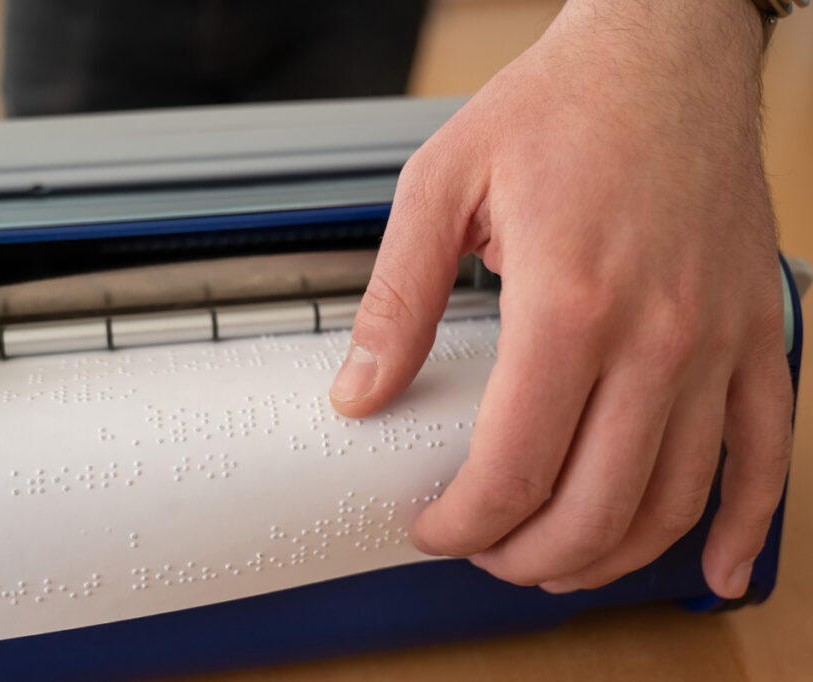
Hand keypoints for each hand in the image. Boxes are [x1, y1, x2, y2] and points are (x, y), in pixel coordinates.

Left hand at [329, 0, 793, 597]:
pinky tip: (717, 568)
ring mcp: (720, 339)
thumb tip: (359, 393)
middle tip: (484, 556)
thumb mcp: (442, 185)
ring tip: (558, 569)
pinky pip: (768, 451)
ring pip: (678, 498)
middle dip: (527, 557)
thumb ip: (398, 300)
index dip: (464, 522)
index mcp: (569, 301)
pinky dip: (746, 524)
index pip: (514, 467)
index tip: (432, 528)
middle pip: (596, 505)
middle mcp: (659, 334)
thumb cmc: (560, 106)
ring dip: (613, 557)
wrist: (664, 51)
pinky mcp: (757, 331)